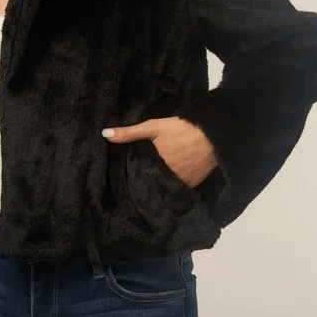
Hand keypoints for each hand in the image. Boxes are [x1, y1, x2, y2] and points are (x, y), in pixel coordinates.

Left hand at [101, 116, 217, 188]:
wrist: (211, 134)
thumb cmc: (180, 129)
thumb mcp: (152, 127)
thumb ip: (128, 133)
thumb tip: (104, 134)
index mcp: (152, 165)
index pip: (137, 175)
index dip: (133, 173)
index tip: (128, 172)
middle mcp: (164, 178)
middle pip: (149, 182)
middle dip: (145, 178)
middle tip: (144, 172)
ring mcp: (179, 183)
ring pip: (163, 186)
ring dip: (159, 182)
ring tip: (156, 175)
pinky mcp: (191, 185)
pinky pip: (177, 189)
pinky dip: (172, 185)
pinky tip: (171, 176)